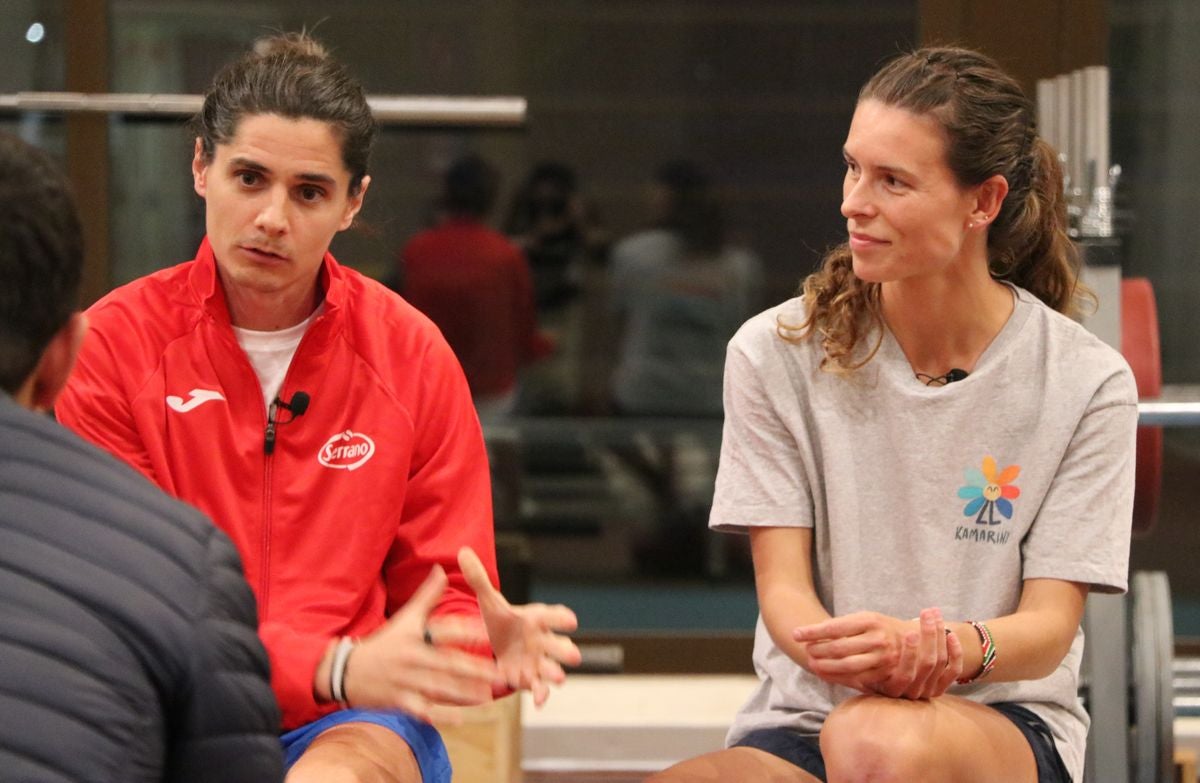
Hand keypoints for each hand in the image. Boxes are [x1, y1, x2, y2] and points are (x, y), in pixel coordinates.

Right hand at [341, 564, 498, 722]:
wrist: (348, 670)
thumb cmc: (384, 642)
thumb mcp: (405, 617)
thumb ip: (427, 595)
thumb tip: (441, 569)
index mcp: (415, 635)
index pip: (444, 630)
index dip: (466, 630)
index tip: (488, 631)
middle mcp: (411, 657)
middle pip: (447, 663)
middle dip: (474, 669)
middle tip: (498, 673)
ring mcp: (405, 681)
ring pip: (439, 688)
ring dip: (463, 693)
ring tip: (487, 696)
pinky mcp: (399, 701)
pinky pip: (423, 710)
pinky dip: (440, 716)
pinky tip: (460, 720)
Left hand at [458, 547, 581, 706]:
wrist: (500, 645)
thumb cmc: (501, 620)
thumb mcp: (489, 602)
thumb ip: (478, 579)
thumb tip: (463, 550)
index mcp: (535, 618)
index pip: (551, 615)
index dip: (561, 618)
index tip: (571, 620)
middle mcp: (543, 640)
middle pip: (559, 644)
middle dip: (565, 650)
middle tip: (574, 656)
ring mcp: (539, 661)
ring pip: (552, 668)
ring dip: (555, 673)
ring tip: (558, 679)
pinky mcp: (531, 679)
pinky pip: (539, 688)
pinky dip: (540, 694)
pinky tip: (537, 702)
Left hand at [793, 611, 909, 691]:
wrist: (915, 640)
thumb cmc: (881, 628)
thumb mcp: (865, 618)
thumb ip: (841, 626)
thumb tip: (809, 633)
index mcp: (869, 620)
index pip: (834, 627)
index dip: (812, 632)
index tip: (796, 634)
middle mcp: (877, 638)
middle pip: (839, 648)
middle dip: (818, 650)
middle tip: (805, 652)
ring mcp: (883, 657)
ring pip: (847, 665)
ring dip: (825, 667)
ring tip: (812, 665)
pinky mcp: (886, 673)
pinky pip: (858, 679)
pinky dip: (838, 678)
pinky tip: (825, 675)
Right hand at [866, 608, 963, 699]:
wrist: (889, 678)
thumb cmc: (876, 662)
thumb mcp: (870, 662)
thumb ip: (873, 651)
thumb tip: (863, 629)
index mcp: (893, 689)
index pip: (905, 673)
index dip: (910, 653)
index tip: (910, 631)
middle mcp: (911, 692)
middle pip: (927, 663)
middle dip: (928, 635)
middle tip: (926, 612)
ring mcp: (927, 691)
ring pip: (940, 662)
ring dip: (939, 634)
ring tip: (934, 613)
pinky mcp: (940, 688)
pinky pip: (954, 671)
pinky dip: (956, 653)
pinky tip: (951, 635)